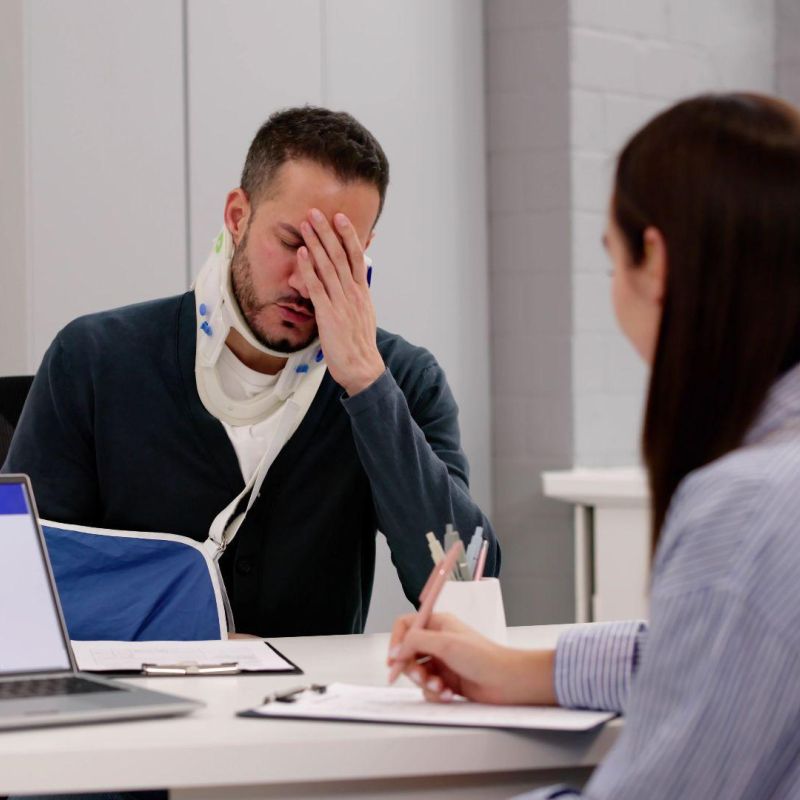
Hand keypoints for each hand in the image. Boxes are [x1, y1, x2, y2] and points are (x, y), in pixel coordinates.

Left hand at [298, 209, 384, 395]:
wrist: (361, 367)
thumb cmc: (359, 345)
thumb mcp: (363, 315)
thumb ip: (356, 297)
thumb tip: (351, 285)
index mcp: (362, 292)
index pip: (356, 256)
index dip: (348, 235)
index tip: (340, 218)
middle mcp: (353, 292)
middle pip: (340, 255)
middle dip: (327, 232)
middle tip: (316, 212)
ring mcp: (341, 302)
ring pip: (328, 266)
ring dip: (316, 243)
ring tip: (306, 225)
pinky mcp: (328, 313)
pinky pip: (317, 286)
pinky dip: (309, 268)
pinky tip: (302, 254)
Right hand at [386, 612, 556, 705]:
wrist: (506, 682)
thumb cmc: (484, 657)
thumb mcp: (445, 643)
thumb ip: (416, 641)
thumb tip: (396, 649)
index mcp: (438, 624)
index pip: (406, 625)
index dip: (396, 641)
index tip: (394, 659)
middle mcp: (438, 641)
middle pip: (408, 652)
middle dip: (411, 668)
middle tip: (420, 677)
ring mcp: (442, 661)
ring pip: (417, 673)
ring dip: (426, 683)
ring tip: (441, 687)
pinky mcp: (446, 680)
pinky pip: (428, 688)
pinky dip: (436, 693)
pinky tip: (449, 693)